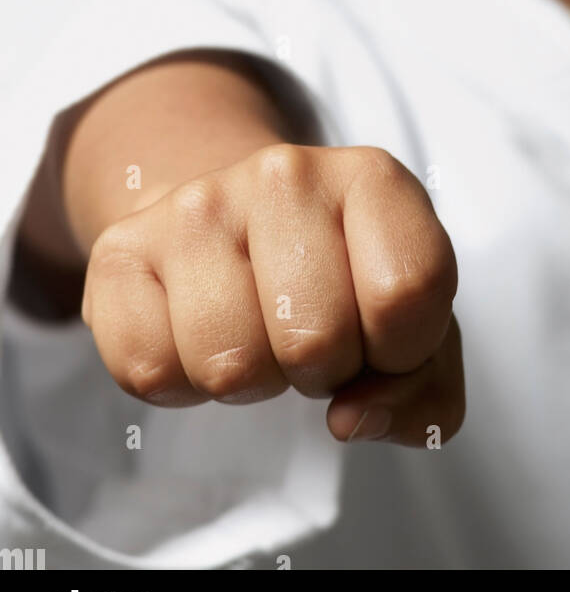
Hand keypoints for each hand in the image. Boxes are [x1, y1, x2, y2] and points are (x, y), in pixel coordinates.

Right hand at [81, 144, 463, 446]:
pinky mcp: (123, 246)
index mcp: (373, 178)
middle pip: (315, 338)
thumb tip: (352, 418)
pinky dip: (179, 386)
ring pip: (229, 364)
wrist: (235, 218)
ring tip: (258, 331)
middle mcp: (284, 173)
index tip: (382, 336)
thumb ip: (424, 394)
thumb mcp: (414, 331)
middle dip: (322, 370)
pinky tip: (199, 334)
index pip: (408, 293)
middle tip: (312, 336)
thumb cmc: (339, 282)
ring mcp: (196, 203)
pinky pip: (149, 372)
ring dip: (252, 381)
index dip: (402, 350)